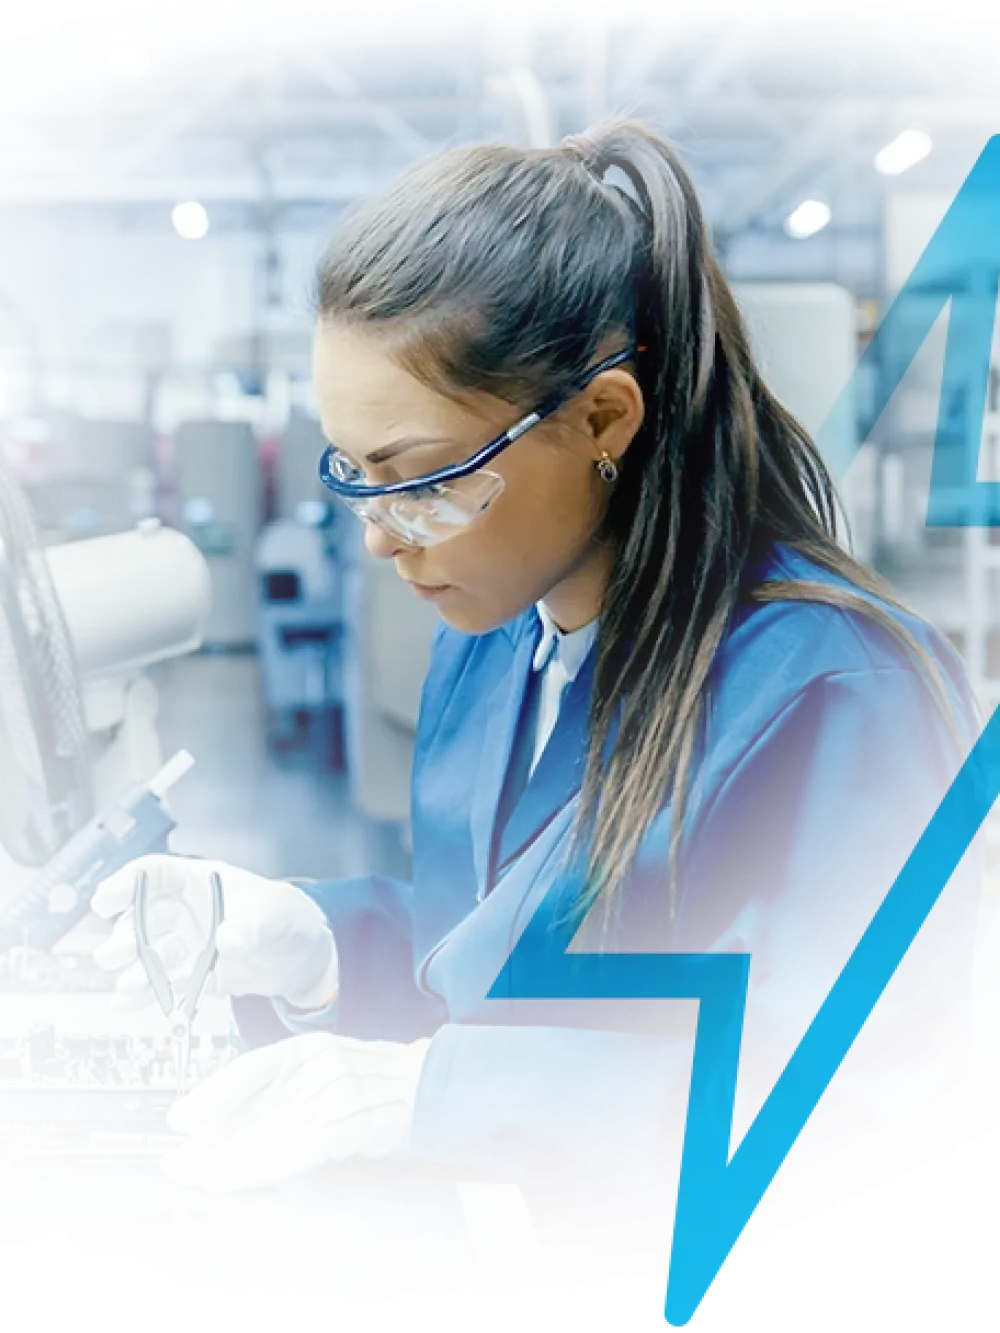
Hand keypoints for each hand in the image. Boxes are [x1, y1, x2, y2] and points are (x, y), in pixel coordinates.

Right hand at [90, 855, 338, 1012]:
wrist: (304, 957)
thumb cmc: (288, 916)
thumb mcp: (275, 913)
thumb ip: (251, 924)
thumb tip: (228, 940)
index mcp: (200, 882)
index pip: (154, 874)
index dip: (126, 883)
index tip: (106, 900)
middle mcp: (186, 913)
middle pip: (142, 919)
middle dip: (125, 936)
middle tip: (117, 953)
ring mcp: (186, 945)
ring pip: (147, 954)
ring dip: (133, 968)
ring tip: (130, 983)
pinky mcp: (192, 976)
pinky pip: (161, 984)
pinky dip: (142, 995)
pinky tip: (126, 1002)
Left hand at [159, 1032, 429, 1193]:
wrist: (425, 1083)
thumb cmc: (375, 1077)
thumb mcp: (325, 1067)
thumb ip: (286, 1087)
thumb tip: (236, 1118)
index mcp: (304, 1052)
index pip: (246, 1070)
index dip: (209, 1095)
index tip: (177, 1118)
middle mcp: (312, 1069)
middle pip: (250, 1110)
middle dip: (210, 1143)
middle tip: (178, 1163)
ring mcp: (330, 1096)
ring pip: (268, 1132)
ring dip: (230, 1159)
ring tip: (202, 1178)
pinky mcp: (348, 1123)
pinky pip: (302, 1147)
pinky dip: (271, 1163)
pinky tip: (246, 1177)